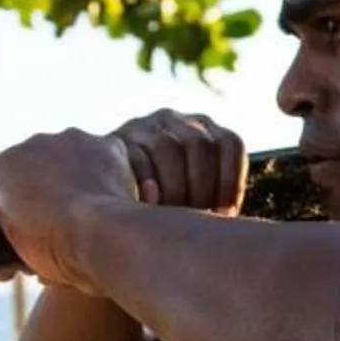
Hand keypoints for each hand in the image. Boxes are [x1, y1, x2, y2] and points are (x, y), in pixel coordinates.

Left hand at [0, 113, 244, 290]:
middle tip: (32, 251)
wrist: (103, 235)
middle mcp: (69, 141)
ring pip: (10, 179)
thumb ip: (131, 232)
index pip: (78, 169)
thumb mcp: (138, 233)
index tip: (64, 232)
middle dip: (34, 207)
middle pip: (40, 171)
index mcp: (107, 152)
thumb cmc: (131, 246)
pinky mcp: (1, 166)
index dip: (68, 200)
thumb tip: (144, 267)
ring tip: (7, 259)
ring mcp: (33, 150)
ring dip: (7, 213)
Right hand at [107, 111, 247, 214]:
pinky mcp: (118, 139)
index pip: (230, 144)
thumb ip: (214, 199)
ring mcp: (145, 126)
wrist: (108, 192)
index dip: (231, 182)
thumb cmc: (164, 200)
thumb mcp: (193, 191)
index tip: (225, 214)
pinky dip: (146, 183)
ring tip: (173, 216)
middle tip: (196, 219)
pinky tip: (150, 204)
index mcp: (204, 129)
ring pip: (168, 147)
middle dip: (201, 188)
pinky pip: (136, 157)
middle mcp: (176, 120)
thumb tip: (230, 220)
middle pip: (200, 145)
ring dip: (174, 187)